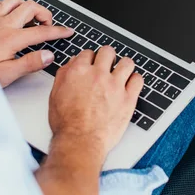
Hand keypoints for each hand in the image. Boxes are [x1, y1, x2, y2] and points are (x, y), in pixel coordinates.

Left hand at [0, 0, 73, 87]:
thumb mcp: (7, 75)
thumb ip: (30, 64)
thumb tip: (48, 56)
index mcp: (11, 39)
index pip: (42, 31)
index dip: (58, 31)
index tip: (68, 31)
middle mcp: (2, 25)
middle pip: (30, 7)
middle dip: (44, 13)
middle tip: (48, 24)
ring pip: (14, 0)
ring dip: (26, 6)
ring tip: (31, 18)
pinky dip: (9, 6)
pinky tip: (10, 15)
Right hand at [48, 46, 143, 161]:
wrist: (79, 142)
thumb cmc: (66, 124)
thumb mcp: (55, 95)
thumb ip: (64, 75)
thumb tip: (72, 64)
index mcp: (79, 71)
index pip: (88, 53)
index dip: (90, 59)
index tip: (92, 64)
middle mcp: (98, 75)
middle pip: (108, 52)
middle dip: (107, 57)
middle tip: (107, 66)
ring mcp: (115, 86)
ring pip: (127, 62)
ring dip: (124, 66)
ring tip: (121, 73)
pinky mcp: (128, 98)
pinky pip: (138, 80)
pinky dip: (135, 80)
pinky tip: (130, 85)